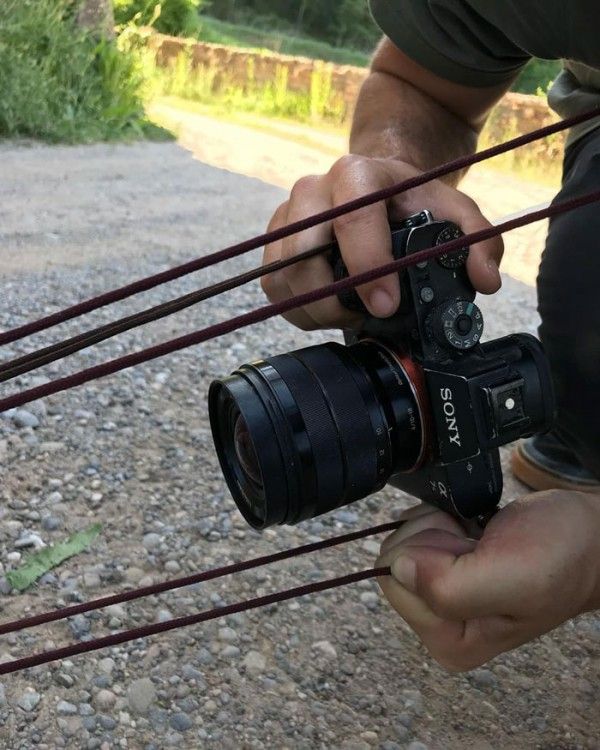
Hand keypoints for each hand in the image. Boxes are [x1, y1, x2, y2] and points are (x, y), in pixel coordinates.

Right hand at [261, 155, 502, 329]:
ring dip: (317, 307)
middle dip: (333, 298)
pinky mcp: (273, 243)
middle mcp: (312, 191)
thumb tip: (484, 280)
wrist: (374, 184)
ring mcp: (286, 216)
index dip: (367, 267)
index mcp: (356, 174)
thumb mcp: (454, 209)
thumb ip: (478, 240)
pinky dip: (300, 308)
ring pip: (283, 276)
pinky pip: (274, 287)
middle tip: (366, 315)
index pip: (351, 219)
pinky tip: (329, 307)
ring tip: (351, 311)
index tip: (386, 305)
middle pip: (304, 254)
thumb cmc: (411, 199)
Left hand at [376, 491, 599, 670]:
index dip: (432, 555)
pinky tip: (472, 530)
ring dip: (440, 526)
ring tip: (480, 539)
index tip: (473, 552)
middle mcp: (440, 624)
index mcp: (452, 642)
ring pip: (404, 541)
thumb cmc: (562, 557)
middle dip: (434, 539)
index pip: (396, 585)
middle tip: (479, 544)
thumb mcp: (514, 576)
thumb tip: (399, 569)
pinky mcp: (441, 567)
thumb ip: (450, 586)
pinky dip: (441, 518)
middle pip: (395, 561)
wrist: (589, 535)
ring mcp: (439, 594)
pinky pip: (414, 529)